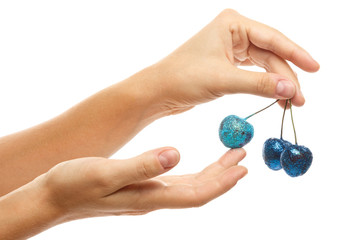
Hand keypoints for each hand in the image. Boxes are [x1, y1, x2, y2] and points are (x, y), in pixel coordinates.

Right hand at [42, 147, 246, 218]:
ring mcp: (146, 195)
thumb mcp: (105, 173)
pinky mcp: (139, 188)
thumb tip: (175, 154)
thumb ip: (140, 165)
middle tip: (243, 157)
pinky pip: (175, 182)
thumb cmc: (74, 185)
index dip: (221, 183)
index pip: (195, 194)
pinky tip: (193, 164)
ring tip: (228, 157)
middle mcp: (153, 198)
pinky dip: (192, 172)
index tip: (242, 169)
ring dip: (211, 173)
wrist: (53, 198)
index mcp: (149, 196)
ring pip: (189, 186)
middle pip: (198, 190)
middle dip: (223, 176)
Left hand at [144, 9, 318, 114]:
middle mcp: (233, 32)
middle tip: (299, 99)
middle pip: (270, 54)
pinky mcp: (227, 64)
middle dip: (285, 77)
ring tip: (290, 103)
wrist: (159, 92)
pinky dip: (263, 86)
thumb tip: (290, 90)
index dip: (296, 54)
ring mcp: (230, 48)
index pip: (272, 38)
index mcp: (232, 24)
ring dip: (276, 84)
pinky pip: (252, 73)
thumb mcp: (224, 80)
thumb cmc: (184, 78)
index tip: (315, 68)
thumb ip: (259, 84)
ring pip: (263, 65)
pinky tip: (275, 97)